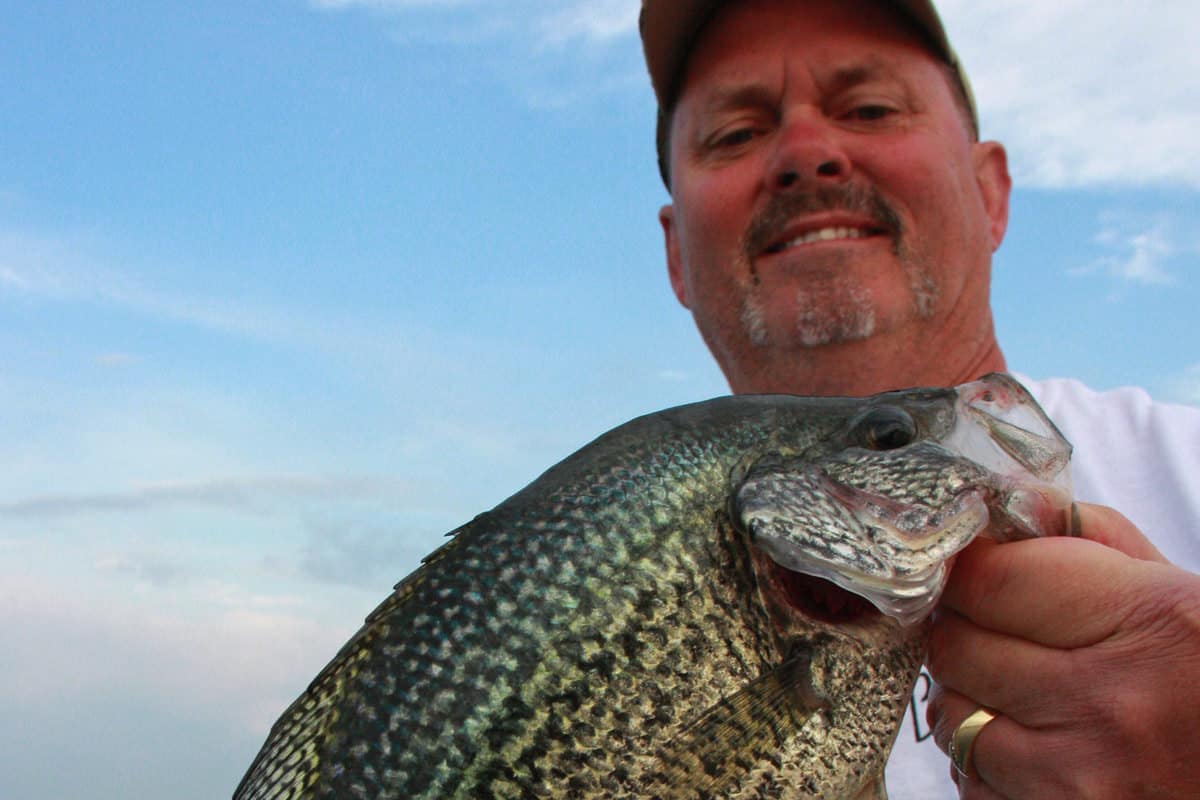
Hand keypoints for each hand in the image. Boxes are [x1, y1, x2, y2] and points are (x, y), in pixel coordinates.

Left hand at [926, 503, 1199, 797]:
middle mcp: (1109, 704)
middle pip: (956, 647)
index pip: (989, 580)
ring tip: (1015, 690)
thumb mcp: (1185, 594)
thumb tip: (1011, 502)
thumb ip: (1095, 540)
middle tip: (989, 627)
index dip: (967, 568)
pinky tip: (1031, 746)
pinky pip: (973, 782)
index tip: (970, 567)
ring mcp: (1082, 777)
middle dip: (960, 629)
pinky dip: (984, 761)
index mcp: (1151, 623)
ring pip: (952, 718)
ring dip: (967, 697)